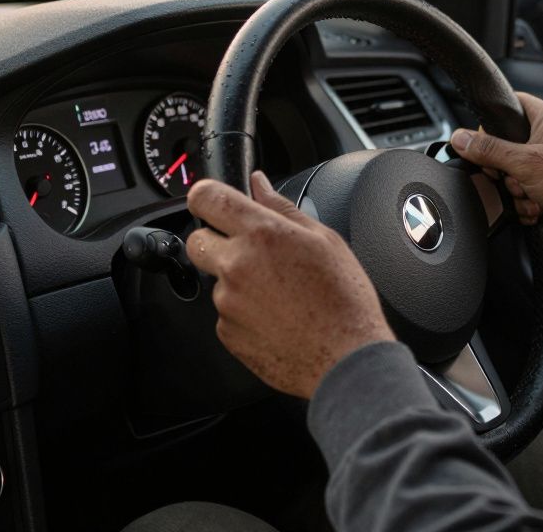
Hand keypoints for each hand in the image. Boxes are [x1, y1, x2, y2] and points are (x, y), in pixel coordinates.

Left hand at [186, 171, 395, 398]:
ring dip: (236, 281)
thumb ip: (282, 207)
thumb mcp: (324, 239)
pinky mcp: (227, 332)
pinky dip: (242, 312)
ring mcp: (228, 302)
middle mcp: (237, 265)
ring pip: (215, 279)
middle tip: (250, 252)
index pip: (206, 197)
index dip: (205, 196)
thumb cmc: (344, 300)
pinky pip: (224, 313)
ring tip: (278, 293)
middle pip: (197, 239)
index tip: (212, 202)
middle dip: (215, 240)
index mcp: (262, 233)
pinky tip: (275, 316)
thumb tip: (258, 185)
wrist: (346, 358)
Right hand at [450, 92, 542, 261]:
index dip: (490, 124)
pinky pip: (526, 192)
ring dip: (517, 192)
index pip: (508, 105)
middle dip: (504, 171)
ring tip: (533, 196)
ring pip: (513, 174)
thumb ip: (489, 150)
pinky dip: (527, 204)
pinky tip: (538, 208)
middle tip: (514, 177)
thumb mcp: (525, 163)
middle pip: (504, 147)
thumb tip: (460, 139)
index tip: (484, 144)